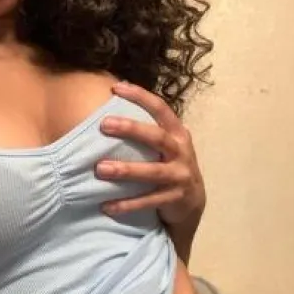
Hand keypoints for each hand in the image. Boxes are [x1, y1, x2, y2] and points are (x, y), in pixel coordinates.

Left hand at [96, 81, 205, 230]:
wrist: (192, 201)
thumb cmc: (170, 165)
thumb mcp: (166, 145)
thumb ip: (147, 130)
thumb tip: (108, 111)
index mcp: (177, 134)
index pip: (160, 109)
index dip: (140, 96)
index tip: (116, 88)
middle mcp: (181, 151)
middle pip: (157, 137)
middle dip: (131, 129)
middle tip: (104, 124)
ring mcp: (180, 176)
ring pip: (153, 172)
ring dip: (126, 170)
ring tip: (100, 169)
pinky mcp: (175, 199)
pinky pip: (149, 201)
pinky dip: (128, 204)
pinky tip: (107, 206)